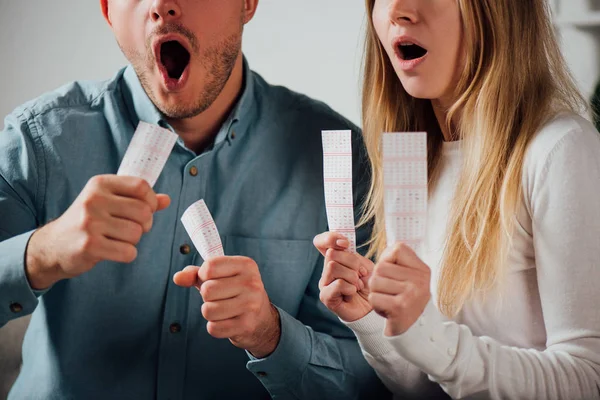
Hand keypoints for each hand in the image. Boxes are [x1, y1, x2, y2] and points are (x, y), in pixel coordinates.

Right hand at [26, 175, 169, 289]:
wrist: (53, 246)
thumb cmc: (87, 222)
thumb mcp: (108, 202)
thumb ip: (137, 199)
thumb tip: (167, 200)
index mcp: (100, 184)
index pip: (141, 186)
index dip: (151, 201)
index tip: (147, 210)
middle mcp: (94, 200)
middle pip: (144, 212)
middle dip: (145, 225)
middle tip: (132, 229)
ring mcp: (90, 223)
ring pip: (137, 233)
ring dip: (133, 241)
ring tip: (117, 239)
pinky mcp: (90, 245)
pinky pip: (128, 252)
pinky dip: (127, 254)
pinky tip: (113, 251)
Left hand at [173, 256, 280, 357]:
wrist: (262, 319)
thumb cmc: (235, 292)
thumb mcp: (219, 277)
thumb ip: (195, 274)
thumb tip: (177, 278)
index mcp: (246, 265)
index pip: (209, 266)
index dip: (203, 275)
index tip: (212, 279)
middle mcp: (251, 282)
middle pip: (207, 290)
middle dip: (207, 297)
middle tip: (220, 298)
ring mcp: (251, 304)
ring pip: (208, 310)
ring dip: (210, 313)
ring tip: (223, 310)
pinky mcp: (246, 325)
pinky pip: (213, 328)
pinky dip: (215, 327)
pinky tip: (227, 322)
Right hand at [313, 232, 373, 321]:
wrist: (375, 305)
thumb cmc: (370, 284)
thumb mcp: (364, 264)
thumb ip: (351, 253)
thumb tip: (341, 244)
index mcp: (334, 259)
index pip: (321, 241)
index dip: (330, 238)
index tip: (345, 244)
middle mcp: (326, 270)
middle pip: (331, 253)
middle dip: (352, 262)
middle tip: (361, 274)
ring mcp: (324, 283)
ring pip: (333, 267)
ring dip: (352, 276)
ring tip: (358, 285)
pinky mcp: (326, 296)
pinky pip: (337, 284)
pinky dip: (350, 288)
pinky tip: (353, 293)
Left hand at [369, 242, 430, 336]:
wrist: (413, 331)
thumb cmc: (404, 299)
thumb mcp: (407, 276)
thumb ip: (397, 260)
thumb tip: (386, 249)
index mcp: (422, 269)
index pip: (397, 248)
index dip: (387, 259)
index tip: (393, 274)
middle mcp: (420, 279)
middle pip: (381, 267)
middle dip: (378, 280)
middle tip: (390, 292)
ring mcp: (411, 293)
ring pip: (374, 282)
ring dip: (376, 293)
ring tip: (388, 300)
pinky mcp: (400, 307)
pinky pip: (373, 297)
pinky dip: (375, 305)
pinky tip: (387, 310)